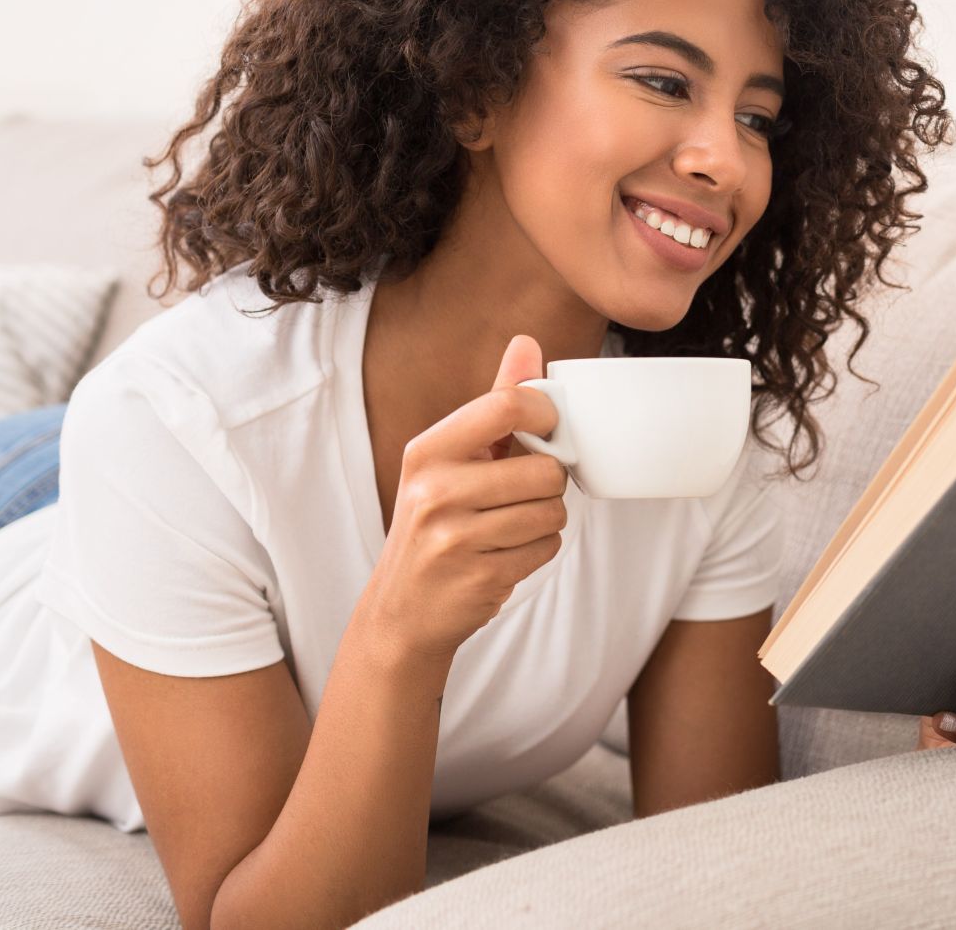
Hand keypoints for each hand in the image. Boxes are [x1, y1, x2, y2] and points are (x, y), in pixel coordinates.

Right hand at [356, 334, 572, 662]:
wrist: (403, 611)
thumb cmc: (436, 523)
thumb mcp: (451, 460)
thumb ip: (494, 403)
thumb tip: (526, 344)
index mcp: (427, 451)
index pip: (506, 405)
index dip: (545, 414)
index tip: (548, 429)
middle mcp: (434, 491)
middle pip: (545, 469)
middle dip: (547, 484)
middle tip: (518, 496)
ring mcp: (454, 538)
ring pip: (552, 511)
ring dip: (543, 521)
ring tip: (506, 528)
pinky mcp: (479, 577)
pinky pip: (547, 549)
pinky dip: (537, 552)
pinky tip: (503, 555)